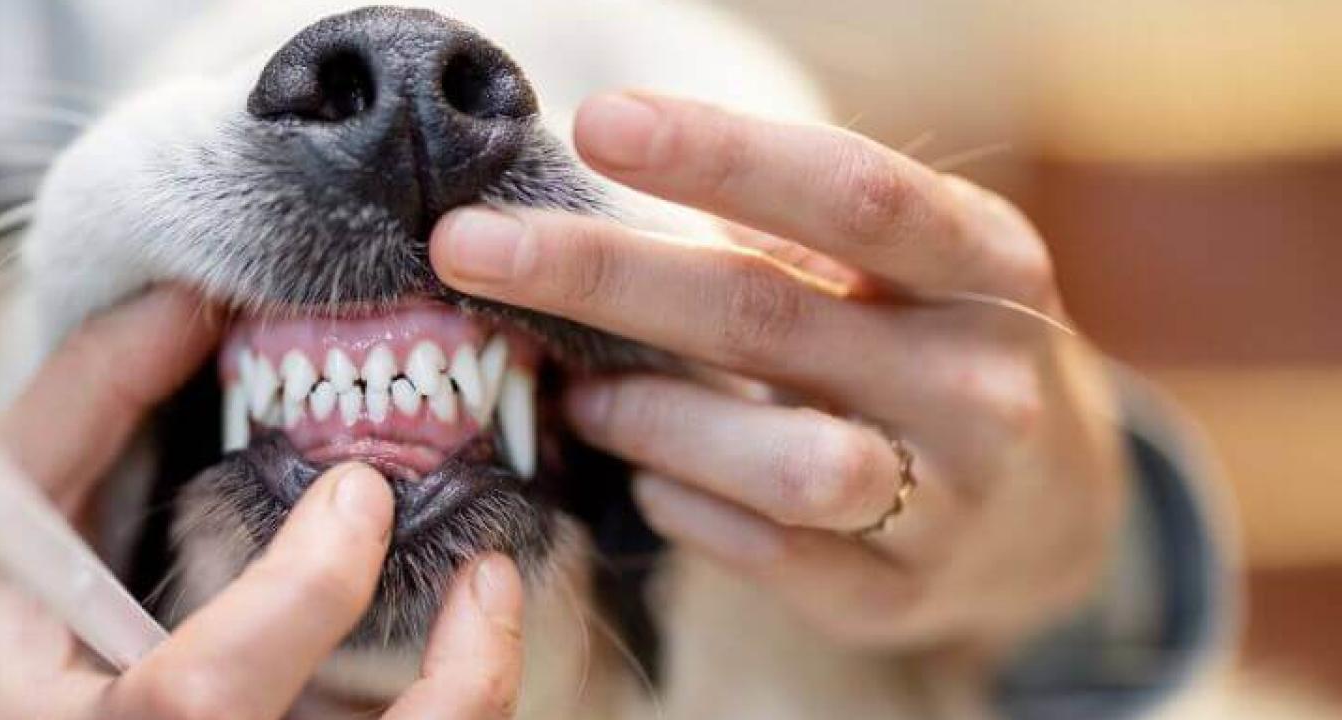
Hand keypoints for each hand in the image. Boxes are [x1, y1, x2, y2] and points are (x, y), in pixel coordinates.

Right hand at [0, 288, 524, 719]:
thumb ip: (87, 400)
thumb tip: (195, 295)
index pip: (194, 704)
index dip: (299, 600)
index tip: (359, 492)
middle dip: (447, 691)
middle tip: (485, 578)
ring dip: (466, 711)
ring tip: (493, 608)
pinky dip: (441, 716)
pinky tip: (464, 655)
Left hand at [429, 92, 1128, 657]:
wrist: (1058, 511)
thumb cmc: (936, 347)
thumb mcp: (908, 268)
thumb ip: (790, 229)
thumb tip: (610, 170)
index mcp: (987, 264)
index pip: (851, 193)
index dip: (721, 154)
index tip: (596, 122)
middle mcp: (980, 380)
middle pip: (767, 317)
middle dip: (600, 276)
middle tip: (470, 248)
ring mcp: (948, 501)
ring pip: (777, 461)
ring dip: (647, 419)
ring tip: (580, 397)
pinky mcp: (895, 595)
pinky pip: (763, 553)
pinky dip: (682, 507)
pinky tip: (651, 478)